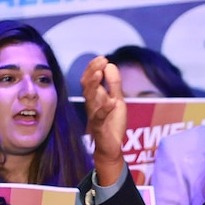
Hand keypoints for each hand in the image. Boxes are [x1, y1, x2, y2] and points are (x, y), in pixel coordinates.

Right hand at [81, 56, 125, 185]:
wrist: (111, 146)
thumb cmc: (112, 123)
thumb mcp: (117, 100)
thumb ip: (114, 84)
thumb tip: (111, 65)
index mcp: (95, 96)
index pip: (91, 78)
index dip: (94, 67)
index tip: (102, 57)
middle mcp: (92, 104)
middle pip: (87, 85)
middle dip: (93, 71)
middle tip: (101, 60)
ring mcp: (94, 115)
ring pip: (90, 98)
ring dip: (94, 85)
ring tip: (100, 73)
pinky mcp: (99, 127)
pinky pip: (99, 117)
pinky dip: (105, 109)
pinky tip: (112, 102)